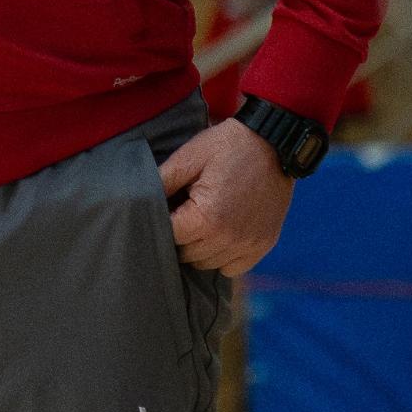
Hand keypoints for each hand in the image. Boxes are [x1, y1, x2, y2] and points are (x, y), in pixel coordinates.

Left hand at [158, 117, 294, 276]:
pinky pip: (232, 268)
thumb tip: (138, 199)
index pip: (169, 237)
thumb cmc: (227, 147)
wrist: (273, 143)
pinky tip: (219, 234)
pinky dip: (222, 256)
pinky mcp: (263, 245)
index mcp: (207, 219)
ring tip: (201, 221)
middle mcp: (229, 239)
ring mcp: (248, 245)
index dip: (162, 222)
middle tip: (183, 211)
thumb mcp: (189, 157)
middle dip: (180, 235)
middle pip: (186, 254)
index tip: (167, 208)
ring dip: (199, 248)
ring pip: (207, 264)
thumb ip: (162, 181)